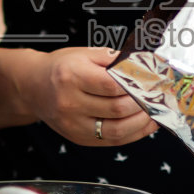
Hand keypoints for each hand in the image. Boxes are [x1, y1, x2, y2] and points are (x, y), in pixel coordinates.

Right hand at [15, 46, 156, 145]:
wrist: (33, 87)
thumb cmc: (60, 68)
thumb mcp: (84, 53)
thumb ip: (113, 58)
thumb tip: (142, 65)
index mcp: (72, 76)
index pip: (112, 85)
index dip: (137, 84)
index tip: (154, 80)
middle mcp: (70, 103)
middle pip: (117, 109)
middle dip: (143, 103)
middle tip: (160, 95)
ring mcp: (73, 124)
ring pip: (117, 130)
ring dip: (142, 122)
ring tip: (157, 111)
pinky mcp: (78, 138)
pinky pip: (112, 140)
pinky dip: (134, 134)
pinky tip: (145, 124)